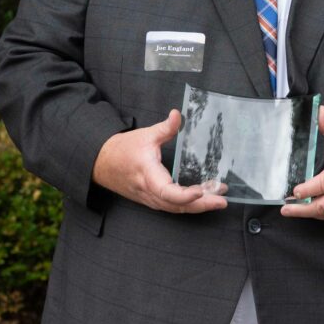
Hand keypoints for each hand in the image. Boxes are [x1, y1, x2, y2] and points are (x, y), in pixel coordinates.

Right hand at [91, 109, 227, 213]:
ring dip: (198, 206)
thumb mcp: (145, 135)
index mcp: (148, 175)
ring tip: (219, 198)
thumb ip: (165, 128)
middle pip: (177, 205)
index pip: (167, 192)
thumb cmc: (123, 149)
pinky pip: (172, 207)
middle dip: (201, 205)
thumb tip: (178, 114)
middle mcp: (150, 192)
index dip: (184, 195)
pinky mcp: (152, 200)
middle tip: (222, 201)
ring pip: (176, 209)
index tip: (200, 192)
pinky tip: (204, 198)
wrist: (102, 163)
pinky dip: (189, 205)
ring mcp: (150, 199)